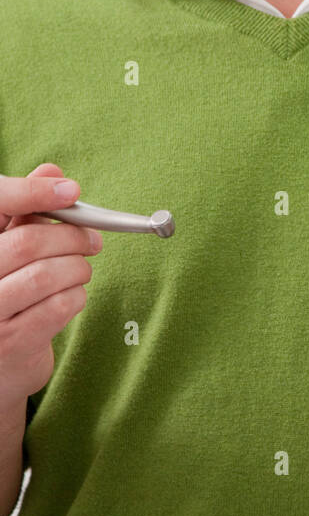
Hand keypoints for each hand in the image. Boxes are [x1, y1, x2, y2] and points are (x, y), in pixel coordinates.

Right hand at [0, 163, 101, 407]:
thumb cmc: (6, 297)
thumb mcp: (8, 252)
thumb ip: (26, 213)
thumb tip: (52, 171)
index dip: (34, 193)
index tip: (72, 191)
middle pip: (28, 243)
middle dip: (72, 236)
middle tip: (94, 239)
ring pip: (47, 275)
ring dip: (78, 268)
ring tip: (82, 270)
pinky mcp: (11, 343)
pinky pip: (59, 306)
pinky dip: (77, 295)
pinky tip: (73, 295)